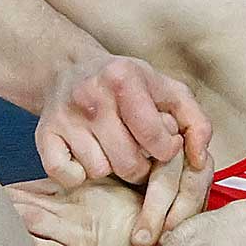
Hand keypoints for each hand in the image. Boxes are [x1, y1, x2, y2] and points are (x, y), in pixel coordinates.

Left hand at [9, 175, 150, 245]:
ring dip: (2, 217)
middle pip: (27, 200)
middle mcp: (80, 210)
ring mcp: (78, 237)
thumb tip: (66, 180)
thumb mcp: (123, 196)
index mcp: (89, 190)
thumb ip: (96, 185)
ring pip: (30, 221)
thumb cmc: (147, 231)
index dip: (13, 187)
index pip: (41, 184)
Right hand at [36, 54, 211, 193]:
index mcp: (125, 79)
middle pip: (129, 164)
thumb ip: (196, 122)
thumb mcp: (167, 90)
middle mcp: (92, 97)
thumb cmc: (126, 84)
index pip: (156, 139)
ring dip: (109, 167)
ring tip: (110, 148)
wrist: (69, 69)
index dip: (166, 150)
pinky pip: (67, 177)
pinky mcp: (44, 135)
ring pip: (99, 172)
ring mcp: (65, 117)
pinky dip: (78, 175)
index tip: (160, 142)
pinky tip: (85, 157)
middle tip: (135, 150)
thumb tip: (201, 159)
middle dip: (139, 165)